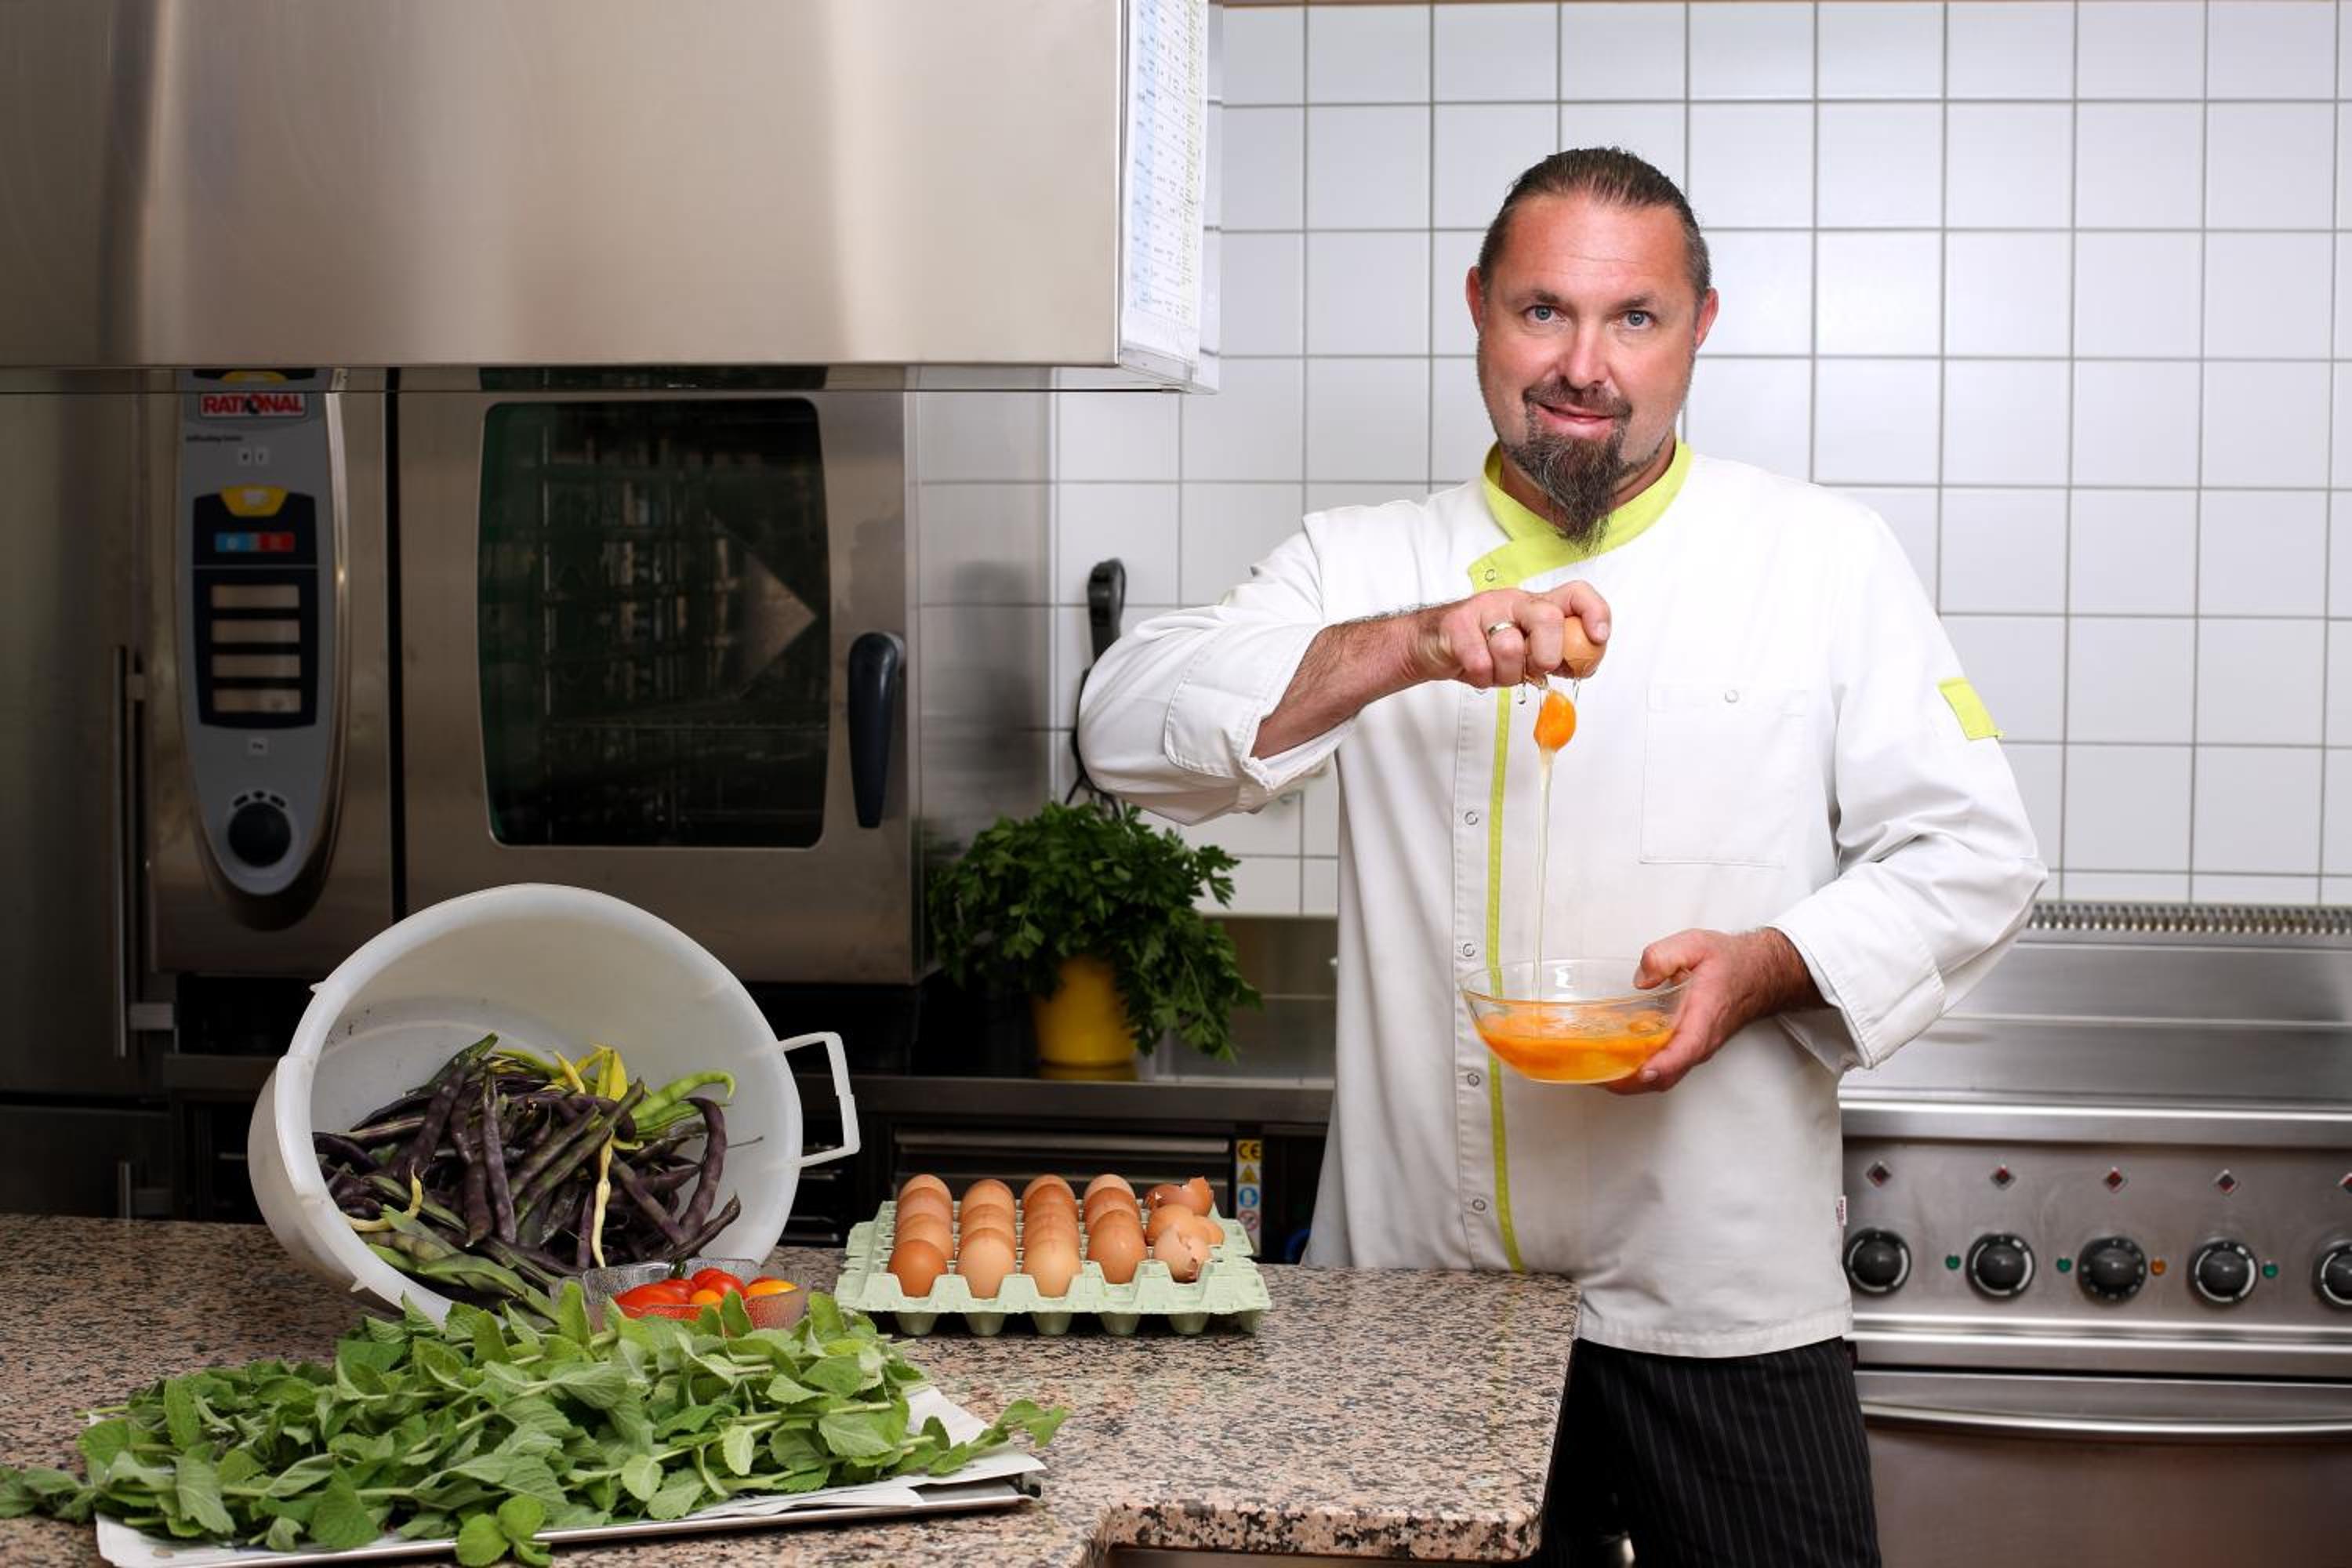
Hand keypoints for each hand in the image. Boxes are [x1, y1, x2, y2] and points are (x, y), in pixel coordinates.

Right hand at [1412, 583, 1610, 690]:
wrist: (1432, 644)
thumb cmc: (1484, 647)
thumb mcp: (1527, 652)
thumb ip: (1557, 656)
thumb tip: (1585, 665)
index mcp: (1537, 606)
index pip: (1576, 594)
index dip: (1595, 612)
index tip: (1598, 638)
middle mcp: (1514, 602)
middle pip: (1548, 617)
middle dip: (1547, 655)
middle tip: (1536, 668)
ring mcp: (1485, 610)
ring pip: (1510, 646)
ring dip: (1507, 674)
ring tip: (1498, 672)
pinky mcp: (1458, 625)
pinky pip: (1479, 661)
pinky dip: (1482, 677)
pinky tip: (1478, 672)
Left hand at [1604, 928, 1820, 1094]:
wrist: (1757, 973)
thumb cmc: (1727, 961)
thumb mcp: (1696, 944)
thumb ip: (1665, 955)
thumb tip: (1641, 980)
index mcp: (1704, 1016)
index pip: (1686, 1048)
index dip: (1664, 1064)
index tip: (1642, 1071)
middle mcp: (1700, 1041)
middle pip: (1667, 1076)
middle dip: (1631, 1082)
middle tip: (1595, 1075)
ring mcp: (1695, 1049)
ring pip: (1663, 1078)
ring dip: (1631, 1082)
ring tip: (1595, 1073)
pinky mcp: (1688, 1049)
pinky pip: (1664, 1070)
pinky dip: (1639, 1073)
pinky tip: (1614, 1062)